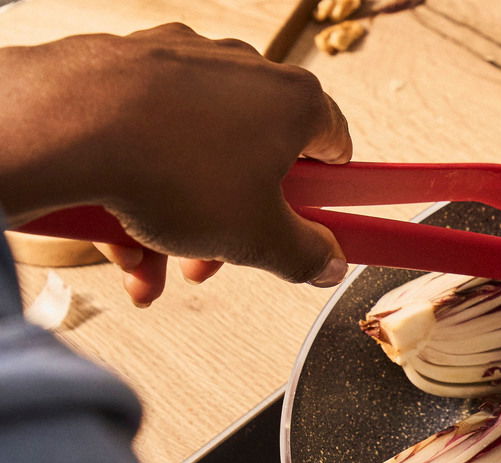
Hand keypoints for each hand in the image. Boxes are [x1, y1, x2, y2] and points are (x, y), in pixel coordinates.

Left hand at [0, 24, 352, 304]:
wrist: (67, 127)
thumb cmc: (169, 165)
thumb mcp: (257, 238)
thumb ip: (304, 254)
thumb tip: (326, 263)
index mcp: (294, 102)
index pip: (336, 147)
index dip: (329, 194)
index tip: (319, 222)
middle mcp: (244, 70)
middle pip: (258, 158)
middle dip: (239, 218)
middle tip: (225, 254)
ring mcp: (184, 63)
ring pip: (198, 154)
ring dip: (184, 216)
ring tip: (156, 258)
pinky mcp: (131, 68)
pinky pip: (150, 136)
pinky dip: (140, 184)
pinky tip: (122, 233)